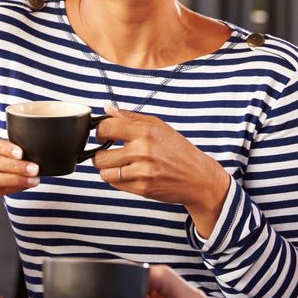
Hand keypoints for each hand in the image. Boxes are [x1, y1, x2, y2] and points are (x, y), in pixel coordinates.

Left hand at [92, 105, 230, 235]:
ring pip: (104, 172)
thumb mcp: (159, 126)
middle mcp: (143, 151)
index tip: (102, 135)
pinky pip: (115, 184)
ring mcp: (142, 172)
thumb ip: (131, 117)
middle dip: (101, 154)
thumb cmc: (179, 150)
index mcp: (146, 131)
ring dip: (108, 169)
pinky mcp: (143, 189)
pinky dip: (118, 179)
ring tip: (119, 165)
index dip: (99, 132)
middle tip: (109, 152)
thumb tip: (108, 109)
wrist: (198, 177)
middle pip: (100, 156)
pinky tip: (129, 173)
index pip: (106, 127)